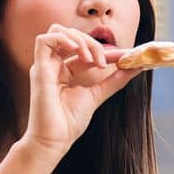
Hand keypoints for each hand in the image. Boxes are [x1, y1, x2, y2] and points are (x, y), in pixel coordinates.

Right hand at [22, 24, 140, 157]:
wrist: (55, 140)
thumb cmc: (69, 123)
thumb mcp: (97, 95)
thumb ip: (115, 80)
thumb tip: (136, 66)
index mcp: (64, 72)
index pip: (85, 50)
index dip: (107, 50)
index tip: (127, 56)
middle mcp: (52, 66)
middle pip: (71, 36)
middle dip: (92, 43)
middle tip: (105, 63)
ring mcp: (44, 67)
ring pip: (57, 32)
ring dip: (79, 40)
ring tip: (92, 59)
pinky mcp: (38, 69)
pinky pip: (44, 40)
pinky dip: (63, 39)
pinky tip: (78, 52)